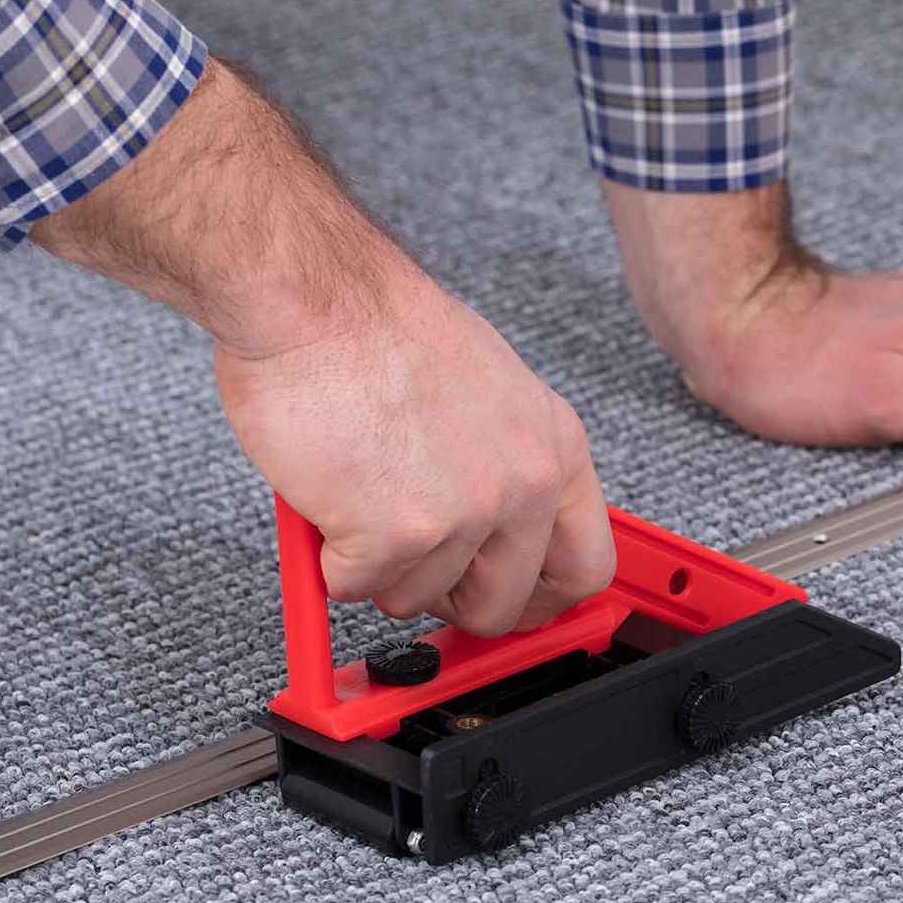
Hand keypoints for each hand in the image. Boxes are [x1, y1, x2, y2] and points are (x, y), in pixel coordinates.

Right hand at [34, 57, 613, 633]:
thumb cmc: (378, 332)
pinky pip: (357, 588)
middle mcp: (524, 485)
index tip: (505, 601)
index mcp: (555, 449)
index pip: (586, 567)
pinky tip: (326, 498)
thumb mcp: (492, 393)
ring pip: (416, 599)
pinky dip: (328, 558)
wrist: (316, 299)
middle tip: (407, 561)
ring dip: (375, 565)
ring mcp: (464, 516)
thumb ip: (505, 467)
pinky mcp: (395, 536)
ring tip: (355, 494)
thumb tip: (496, 538)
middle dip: (445, 598)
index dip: (538, 598)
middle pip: (502, 604)